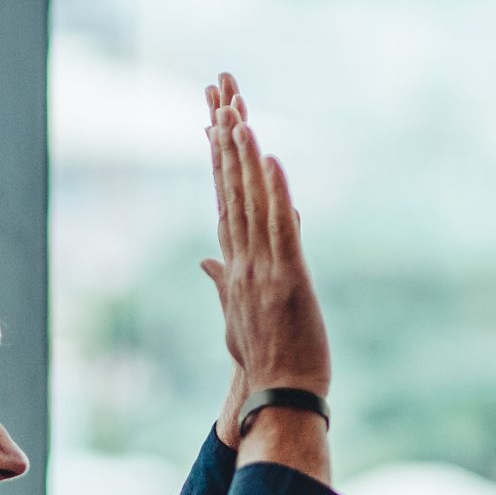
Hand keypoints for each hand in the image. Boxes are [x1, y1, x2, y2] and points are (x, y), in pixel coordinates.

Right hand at [196, 72, 331, 437]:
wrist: (278, 398)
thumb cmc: (263, 364)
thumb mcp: (235, 320)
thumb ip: (221, 284)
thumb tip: (207, 260)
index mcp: (233, 271)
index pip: (223, 205)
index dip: (218, 163)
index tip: (212, 123)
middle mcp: (241, 263)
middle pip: (230, 191)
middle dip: (224, 141)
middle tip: (218, 96)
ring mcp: (262, 269)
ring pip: (251, 202)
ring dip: (244, 155)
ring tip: (237, 111)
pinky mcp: (288, 279)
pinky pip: (280, 226)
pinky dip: (275, 190)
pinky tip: (271, 157)